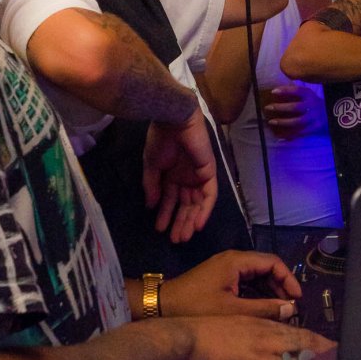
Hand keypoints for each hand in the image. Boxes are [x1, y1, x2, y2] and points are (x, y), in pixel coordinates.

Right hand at [143, 108, 217, 242]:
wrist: (172, 120)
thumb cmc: (160, 139)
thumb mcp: (151, 166)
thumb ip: (152, 186)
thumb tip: (150, 206)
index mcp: (171, 174)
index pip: (170, 199)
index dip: (166, 214)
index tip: (160, 229)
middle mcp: (186, 177)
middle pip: (185, 204)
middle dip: (179, 221)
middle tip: (174, 240)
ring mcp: (198, 175)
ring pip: (196, 203)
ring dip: (190, 220)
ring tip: (183, 236)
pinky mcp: (209, 172)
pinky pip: (209, 195)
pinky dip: (204, 210)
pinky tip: (196, 225)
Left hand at [160, 249, 301, 320]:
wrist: (162, 307)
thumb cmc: (197, 307)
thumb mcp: (233, 311)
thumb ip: (264, 309)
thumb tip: (291, 308)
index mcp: (237, 261)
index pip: (273, 262)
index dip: (288, 279)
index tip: (297, 298)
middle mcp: (233, 260)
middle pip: (266, 267)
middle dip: (280, 286)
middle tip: (291, 307)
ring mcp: (225, 268)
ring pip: (256, 276)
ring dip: (270, 291)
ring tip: (281, 311)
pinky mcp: (220, 278)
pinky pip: (246, 282)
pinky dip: (257, 294)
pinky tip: (263, 310)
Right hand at [181, 314, 334, 359]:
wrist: (185, 341)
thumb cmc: (199, 335)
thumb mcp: (230, 326)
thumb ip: (249, 336)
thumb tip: (260, 350)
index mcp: (259, 324)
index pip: (296, 332)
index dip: (316, 340)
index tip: (330, 347)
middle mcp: (266, 335)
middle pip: (305, 343)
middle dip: (326, 352)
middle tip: (343, 359)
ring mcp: (264, 352)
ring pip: (301, 356)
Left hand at [261, 81, 323, 140]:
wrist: (335, 115)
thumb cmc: (316, 104)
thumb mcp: (310, 96)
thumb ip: (297, 93)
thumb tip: (281, 86)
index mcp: (310, 96)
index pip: (297, 91)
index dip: (285, 90)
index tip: (273, 91)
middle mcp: (312, 106)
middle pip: (295, 107)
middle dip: (280, 107)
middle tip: (268, 107)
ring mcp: (314, 118)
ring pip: (297, 121)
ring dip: (283, 122)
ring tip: (271, 121)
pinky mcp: (315, 128)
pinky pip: (300, 132)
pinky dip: (290, 135)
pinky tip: (280, 136)